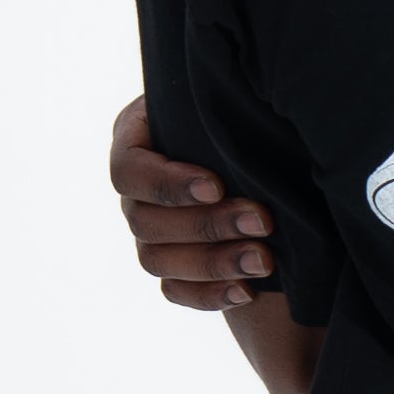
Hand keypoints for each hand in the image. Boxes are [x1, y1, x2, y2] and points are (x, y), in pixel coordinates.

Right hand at [111, 95, 274, 307]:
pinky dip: (209, 295)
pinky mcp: (170, 267)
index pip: (128, 170)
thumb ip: (227, 106)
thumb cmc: (241, 110)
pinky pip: (175, 291)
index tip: (216, 185)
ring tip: (264, 259)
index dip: (167, 183)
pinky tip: (247, 289)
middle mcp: (134, 192)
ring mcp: (148, 233)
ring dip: (213, 262)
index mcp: (134, 140)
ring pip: (158, 260)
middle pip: (146, 221)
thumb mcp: (229, 98)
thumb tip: (255, 104)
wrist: (259, 147)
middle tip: (261, 220)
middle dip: (207, 224)